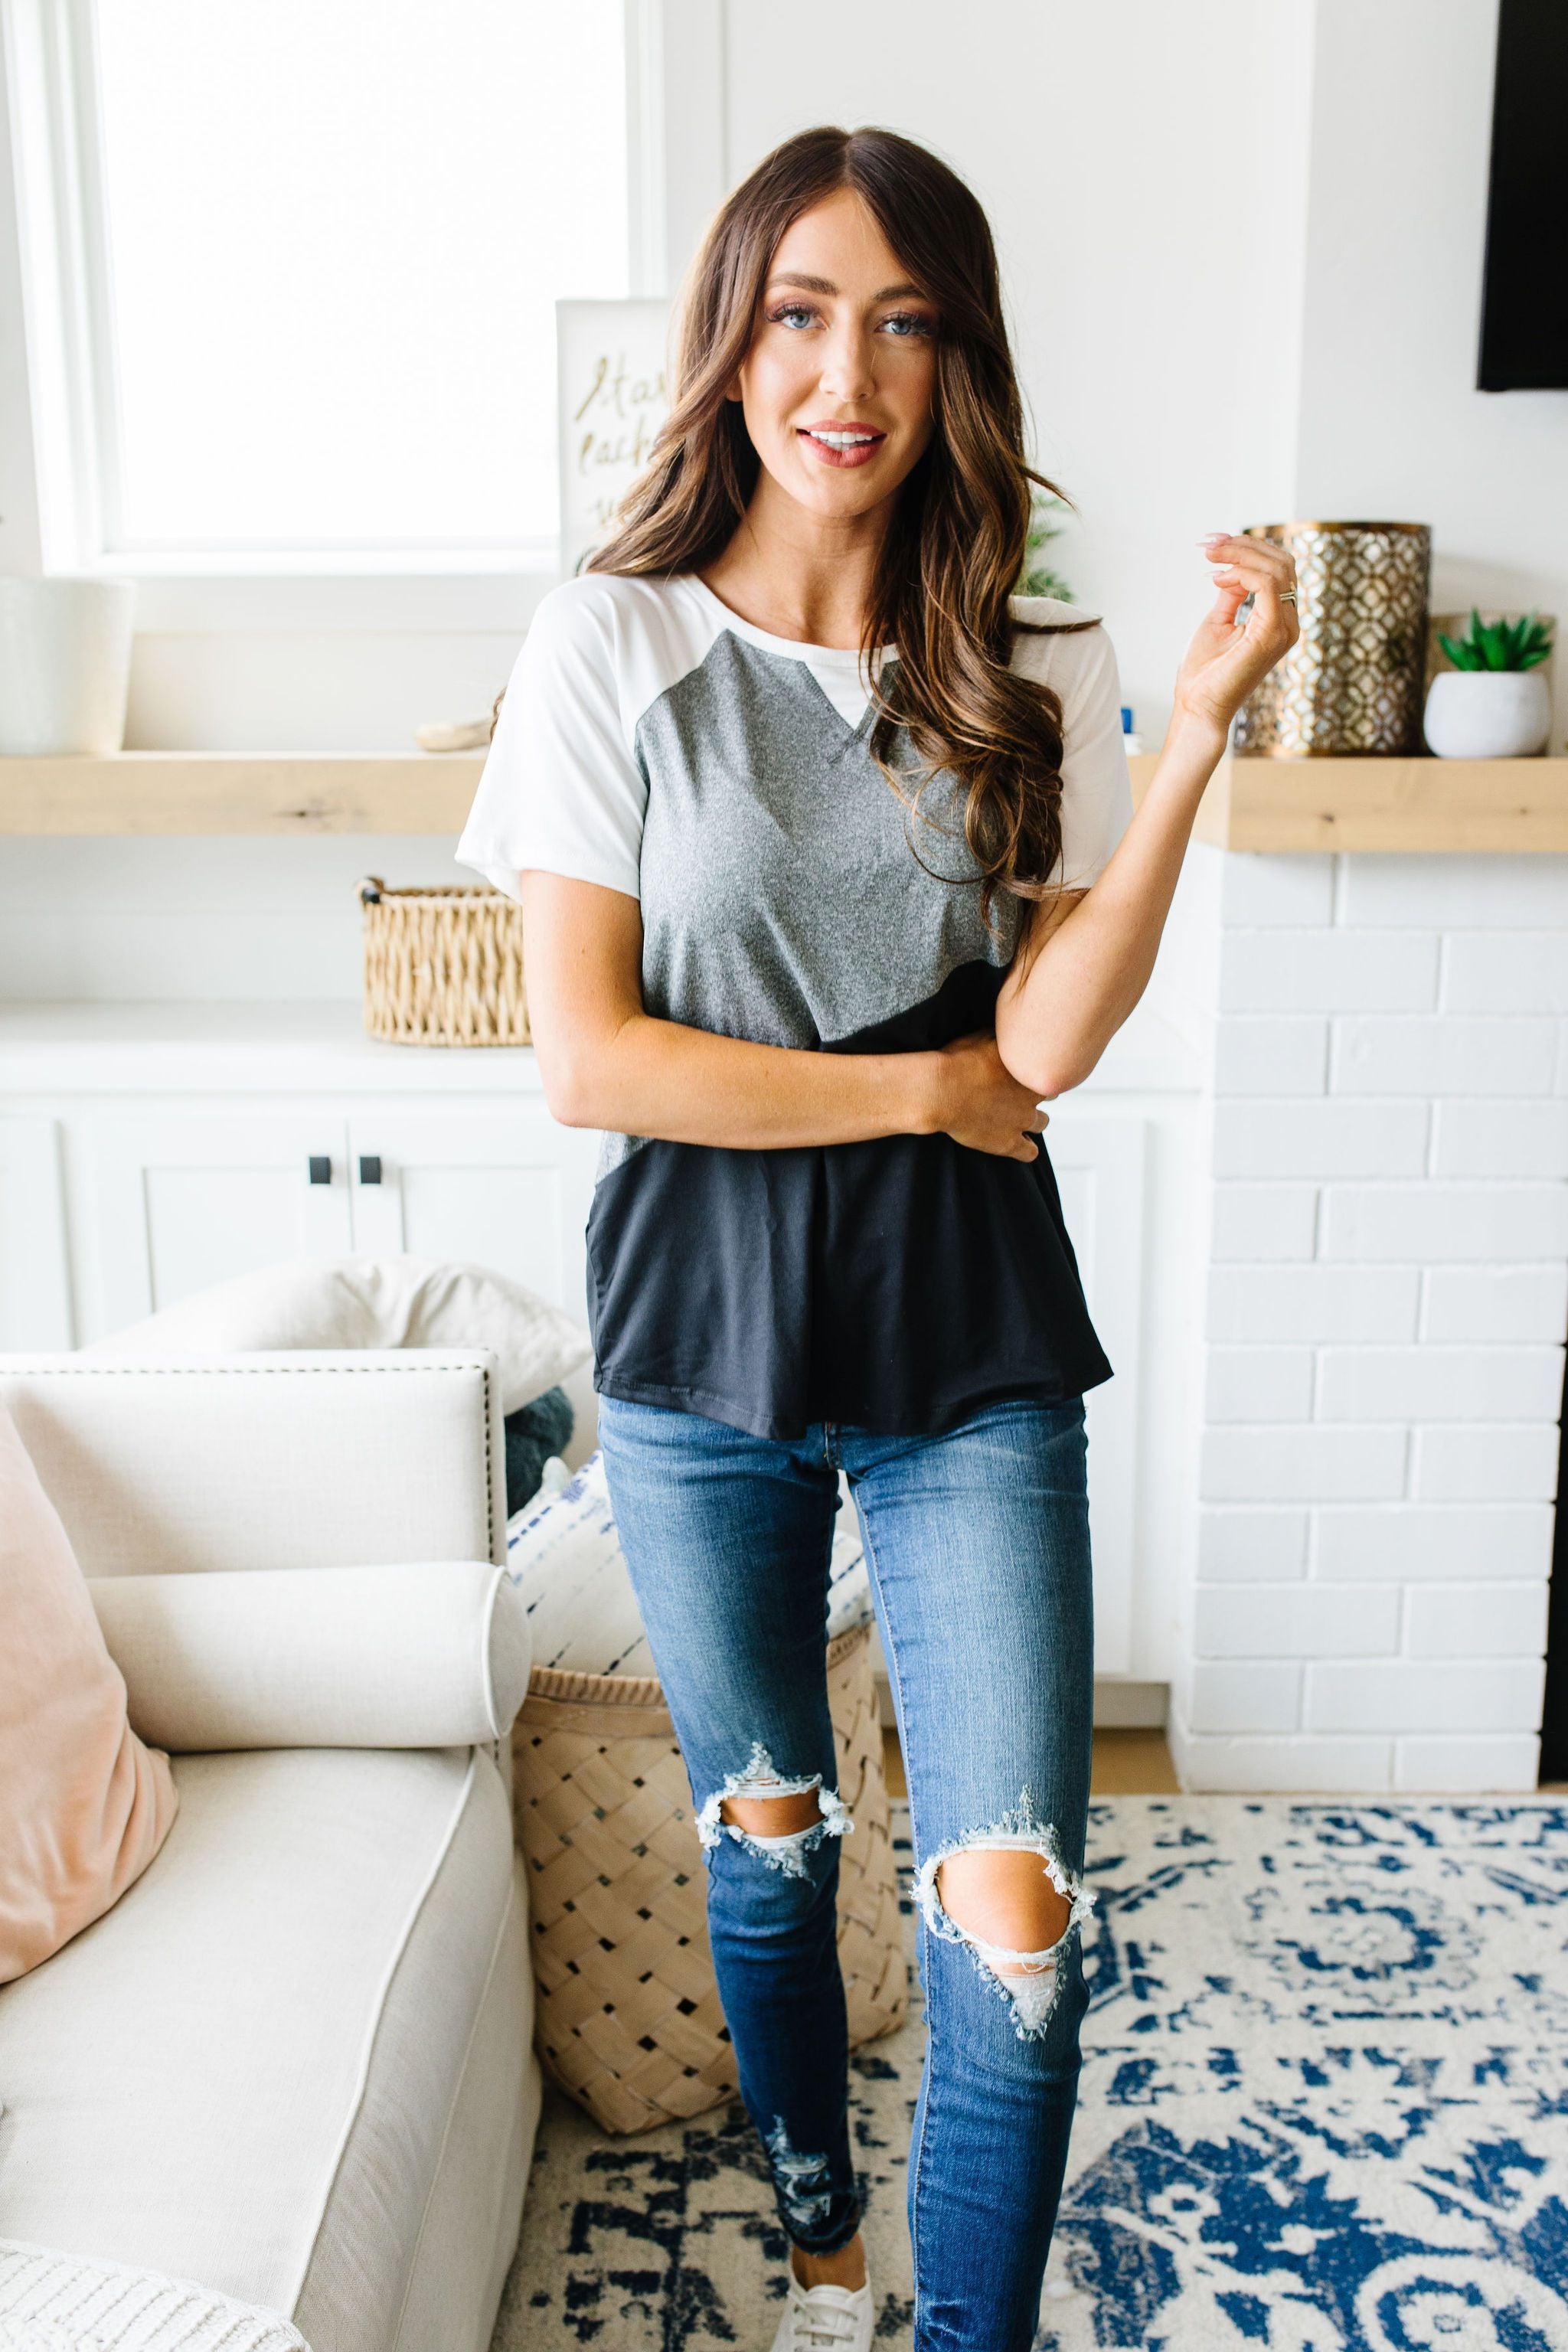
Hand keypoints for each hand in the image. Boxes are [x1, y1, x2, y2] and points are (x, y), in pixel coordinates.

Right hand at [928, 1031, 1048, 1161]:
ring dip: (1034, 1120)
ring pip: (1042, 1123)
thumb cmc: (957, 1060)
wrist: (941, 1090)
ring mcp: (1021, 1120)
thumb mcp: (983, 1037)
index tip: (1025, 1070)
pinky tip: (1019, 1145)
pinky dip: (1026, 1149)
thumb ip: (1004, 1039)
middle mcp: (1030, 1095)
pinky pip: (1029, 1152)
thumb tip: (1010, 1032)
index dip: (1036, 1069)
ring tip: (1018, 1117)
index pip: (1047, 1069)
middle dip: (1036, 1093)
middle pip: (1049, 1095)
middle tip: (1018, 1091)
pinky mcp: (1007, 1143)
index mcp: (1028, 1068)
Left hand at [1172, 531, 1299, 736]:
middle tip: (1210, 543)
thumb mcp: (1219, 621)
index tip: (1213, 545)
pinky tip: (1217, 578)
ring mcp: (1283, 629)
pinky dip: (1242, 572)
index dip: (1248, 549)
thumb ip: (1233, 594)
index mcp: (1278, 620)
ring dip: (1240, 553)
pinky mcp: (1271, 634)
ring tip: (1210, 555)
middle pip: (1281, 562)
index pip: (1277, 569)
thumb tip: (1235, 568)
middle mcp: (1288, 623)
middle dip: (1244, 545)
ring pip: (1277, 568)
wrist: (1199, 708)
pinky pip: (1268, 585)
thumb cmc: (1206, 673)